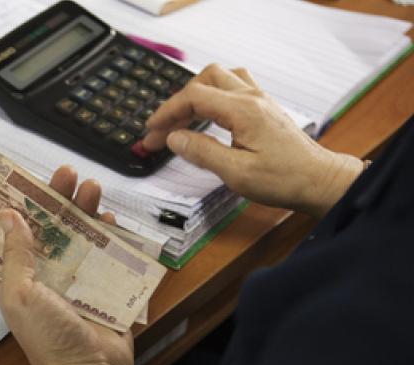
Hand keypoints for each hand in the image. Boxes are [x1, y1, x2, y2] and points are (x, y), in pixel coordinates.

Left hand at [0, 166, 137, 364]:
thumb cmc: (47, 334)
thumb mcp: (20, 293)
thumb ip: (15, 253)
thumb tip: (8, 213)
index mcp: (17, 277)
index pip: (14, 234)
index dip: (17, 206)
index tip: (21, 177)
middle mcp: (45, 274)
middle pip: (50, 227)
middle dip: (57, 198)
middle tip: (66, 172)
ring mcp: (76, 279)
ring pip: (79, 234)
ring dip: (84, 209)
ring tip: (92, 186)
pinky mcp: (104, 286)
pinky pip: (106, 253)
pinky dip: (109, 234)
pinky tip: (110, 217)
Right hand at [143, 64, 363, 217]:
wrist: (319, 180)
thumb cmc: (284, 180)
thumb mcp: (236, 173)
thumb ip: (202, 152)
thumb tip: (173, 139)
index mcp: (243, 111)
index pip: (194, 97)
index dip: (167, 113)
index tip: (151, 131)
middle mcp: (252, 98)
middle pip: (205, 80)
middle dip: (178, 102)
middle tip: (164, 129)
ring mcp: (260, 100)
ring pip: (220, 77)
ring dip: (196, 93)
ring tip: (182, 118)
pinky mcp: (264, 107)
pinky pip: (234, 85)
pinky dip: (213, 95)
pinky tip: (208, 114)